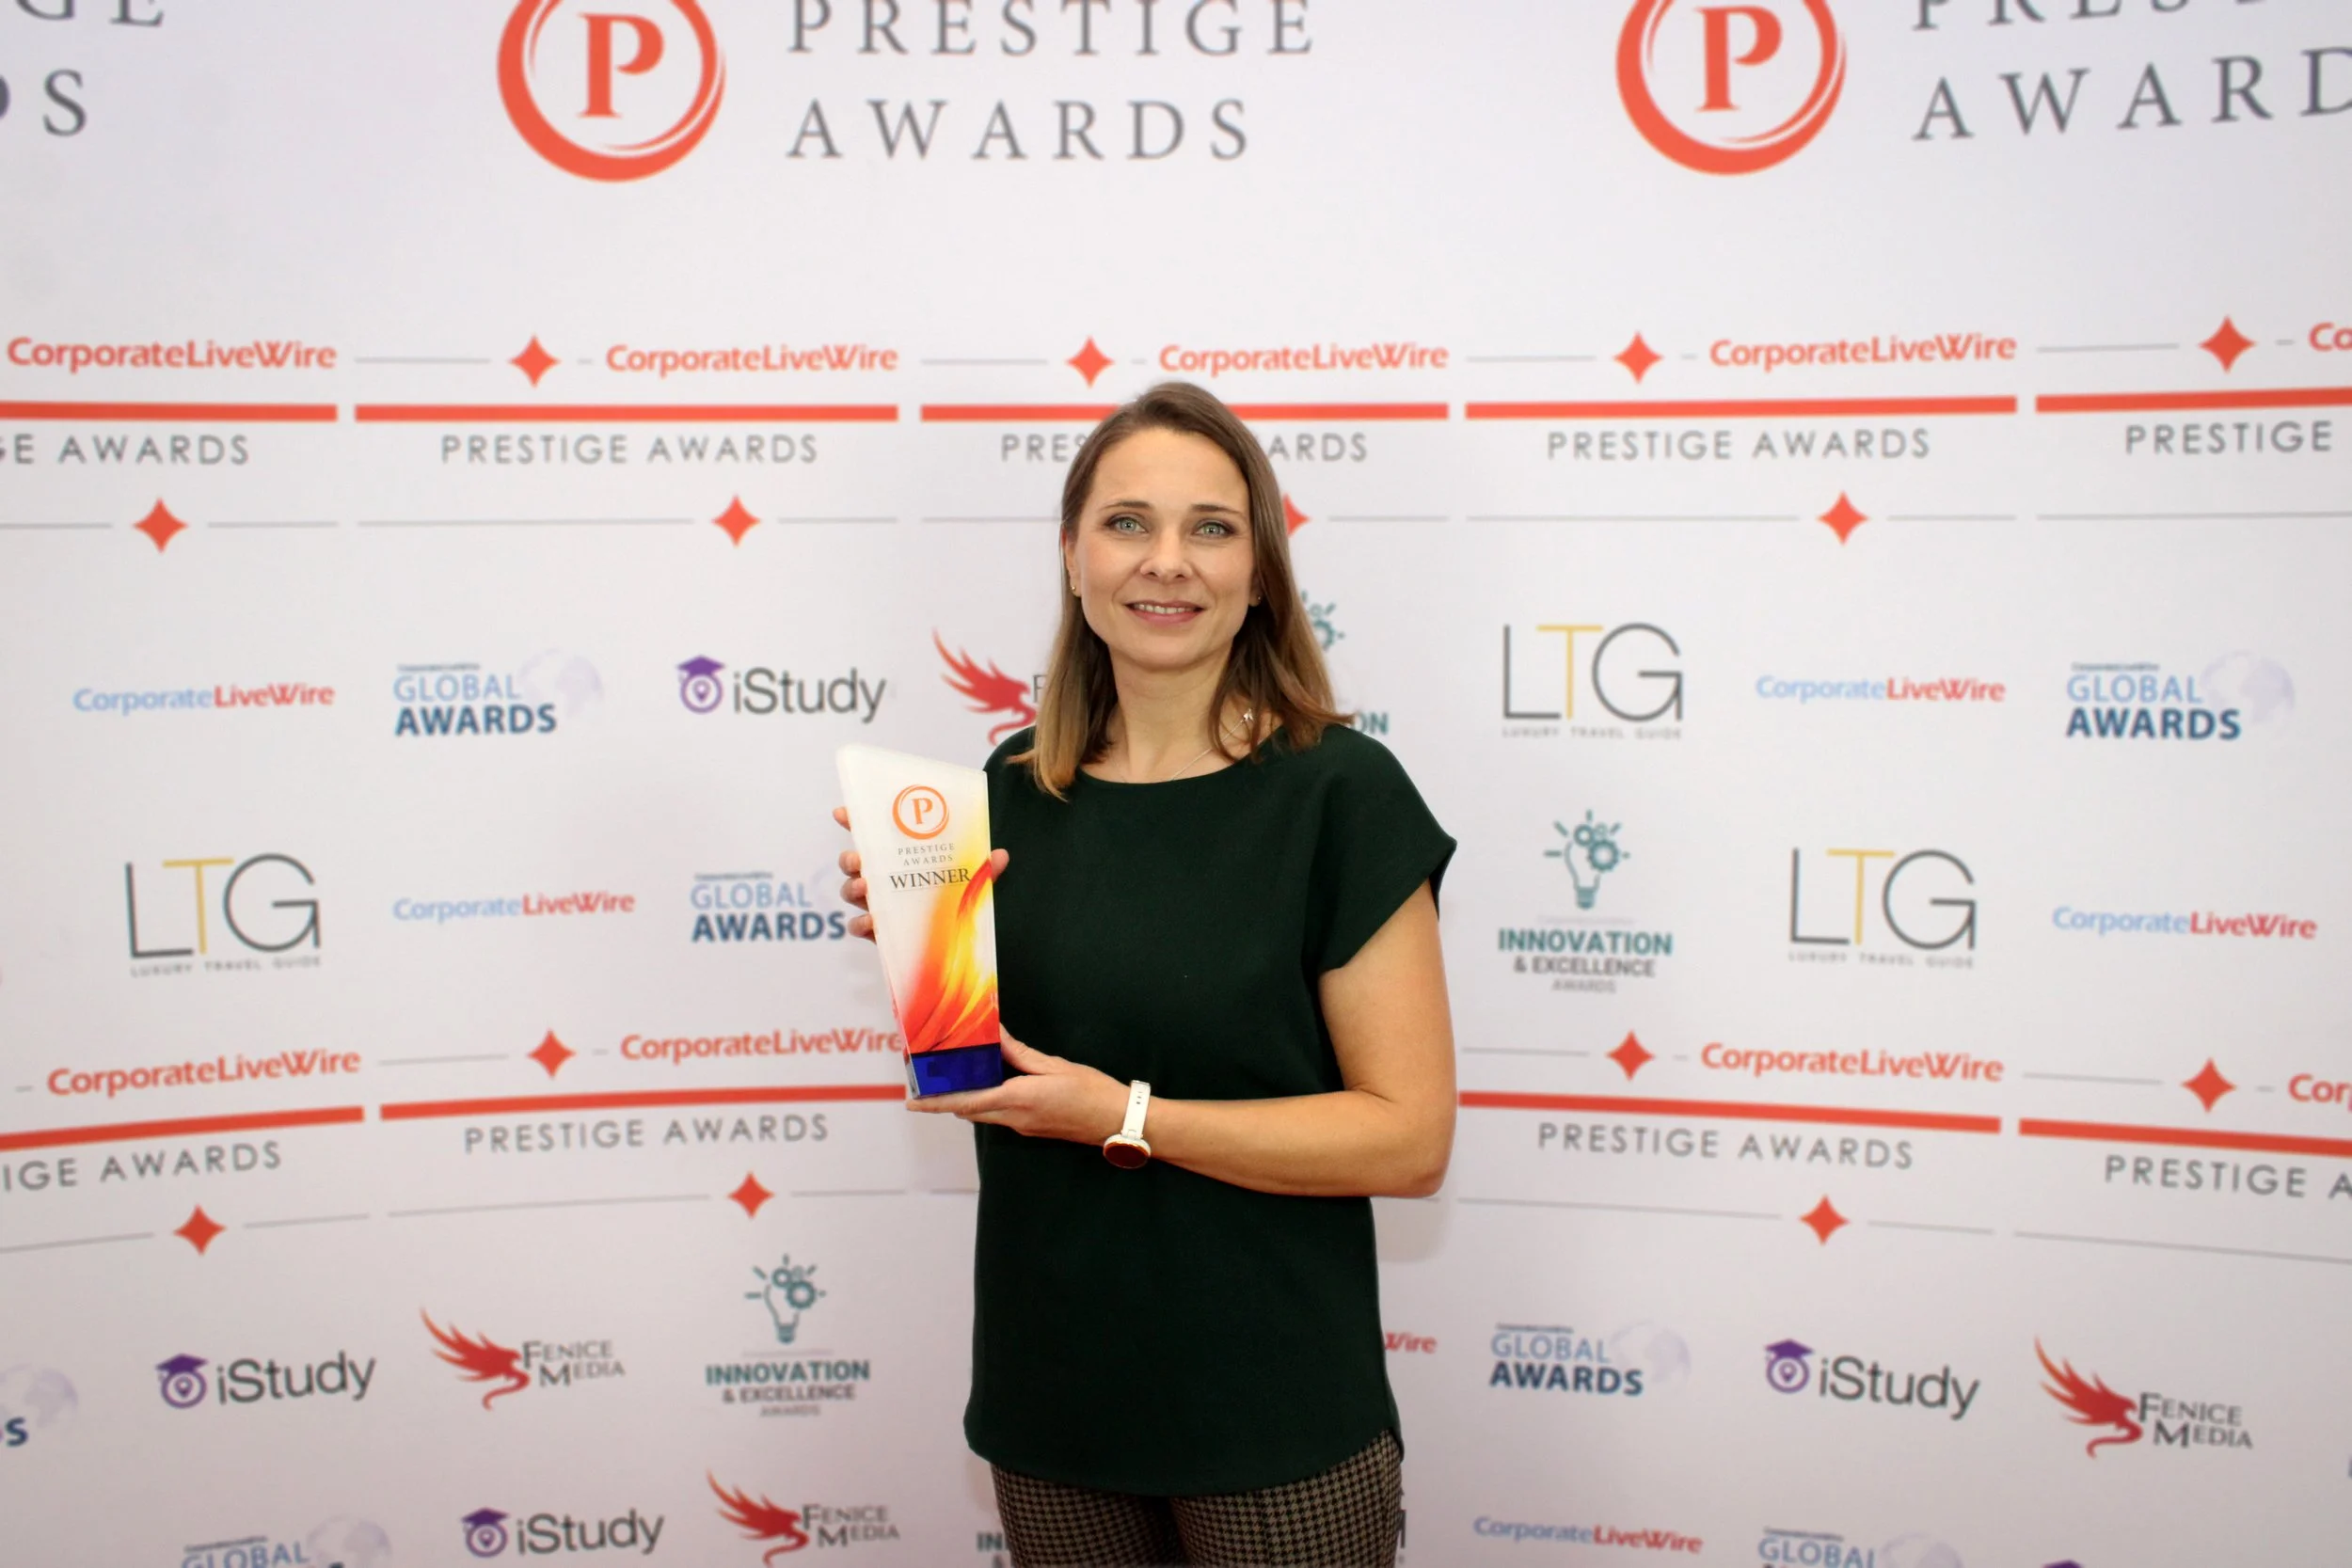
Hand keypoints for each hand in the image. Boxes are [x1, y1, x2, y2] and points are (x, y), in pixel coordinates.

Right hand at [833, 805, 1010, 944]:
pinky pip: (859, 926)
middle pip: (853, 863)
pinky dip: (860, 923)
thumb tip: (1001, 855)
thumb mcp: (970, 883)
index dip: (853, 821)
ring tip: (865, 886)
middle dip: (850, 858)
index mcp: (898, 859)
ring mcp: (877, 905)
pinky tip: (870, 921)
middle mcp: (882, 879)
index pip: (871, 835)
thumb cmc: (954, 903)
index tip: (844, 812)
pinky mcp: (878, 932)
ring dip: (851, 887)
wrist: (955, 946)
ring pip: (850, 892)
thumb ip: (982, 870)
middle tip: (859, 858)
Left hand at [908, 1031, 1127, 1144]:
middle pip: (969, 1110)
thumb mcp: (1056, 1065)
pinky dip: (987, 1100)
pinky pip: (1000, 1114)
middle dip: (945, 1100)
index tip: (912, 1102)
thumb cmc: (1092, 1091)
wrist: (1119, 1121)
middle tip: (926, 1084)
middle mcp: (1016, 1118)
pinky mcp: (1032, 1128)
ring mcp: (1024, 1126)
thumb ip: (1020, 1054)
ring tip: (955, 1078)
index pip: (967, 1102)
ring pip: (983, 1114)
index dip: (936, 1103)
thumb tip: (995, 1035)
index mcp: (1019, 1099)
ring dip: (967, 1100)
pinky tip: (991, 1082)